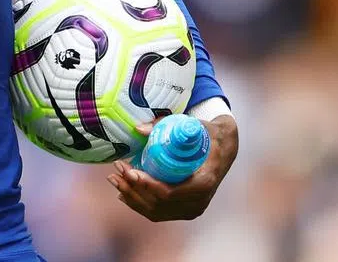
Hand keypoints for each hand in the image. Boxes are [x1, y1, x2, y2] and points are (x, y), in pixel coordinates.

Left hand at [107, 114, 238, 221]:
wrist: (223, 149)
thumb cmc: (207, 135)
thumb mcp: (191, 126)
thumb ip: (165, 125)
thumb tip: (138, 129)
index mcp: (204, 183)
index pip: (169, 193)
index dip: (147, 185)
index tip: (130, 170)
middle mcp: (199, 202)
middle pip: (159, 203)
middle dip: (133, 188)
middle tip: (116, 169)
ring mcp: (191, 210)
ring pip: (155, 211)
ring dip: (132, 197)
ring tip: (114, 179)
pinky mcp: (184, 211)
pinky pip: (158, 213)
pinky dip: (139, 205)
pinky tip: (123, 194)